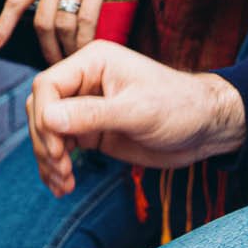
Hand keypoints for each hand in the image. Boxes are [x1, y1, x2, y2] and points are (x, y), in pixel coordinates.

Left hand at [0, 0, 133, 61]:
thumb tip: (46, 11)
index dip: (3, 24)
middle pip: (41, 21)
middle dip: (46, 48)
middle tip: (53, 64)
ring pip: (63, 24)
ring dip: (67, 48)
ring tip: (72, 59)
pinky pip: (87, 20)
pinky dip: (85, 39)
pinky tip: (88, 47)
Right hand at [26, 41, 245, 195]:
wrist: (205, 128)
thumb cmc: (180, 107)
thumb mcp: (137, 111)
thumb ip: (92, 114)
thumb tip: (48, 118)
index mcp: (93, 62)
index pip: (48, 85)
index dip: (44, 118)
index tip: (58, 150)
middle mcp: (85, 80)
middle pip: (41, 109)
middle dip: (45, 143)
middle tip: (61, 171)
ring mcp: (86, 106)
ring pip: (47, 130)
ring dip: (48, 159)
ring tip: (63, 184)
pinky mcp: (91, 130)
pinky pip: (61, 146)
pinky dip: (57, 166)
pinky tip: (64, 185)